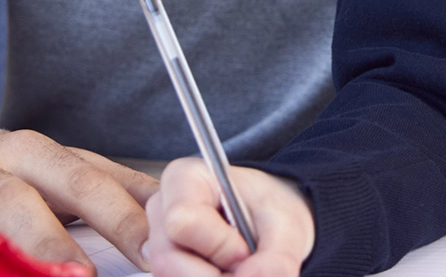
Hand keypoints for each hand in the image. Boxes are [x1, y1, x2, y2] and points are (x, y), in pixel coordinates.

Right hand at [0, 129, 157, 272]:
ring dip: (3, 253)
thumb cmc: (2, 176)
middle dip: (57, 241)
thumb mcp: (55, 171)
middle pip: (24, 198)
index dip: (123, 217)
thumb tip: (173, 208)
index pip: (88, 181)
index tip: (156, 250)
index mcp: (37, 152)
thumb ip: (111, 189)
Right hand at [148, 157, 314, 276]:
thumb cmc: (271, 210)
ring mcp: (158, 243)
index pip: (183, 221)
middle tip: (247, 267)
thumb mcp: (287, 227)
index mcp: (185, 179)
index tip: (245, 251)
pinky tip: (226, 274)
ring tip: (239, 268)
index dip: (218, 246)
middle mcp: (162, 211)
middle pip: (168, 260)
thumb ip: (277, 258)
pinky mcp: (164, 267)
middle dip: (215, 275)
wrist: (271, 224)